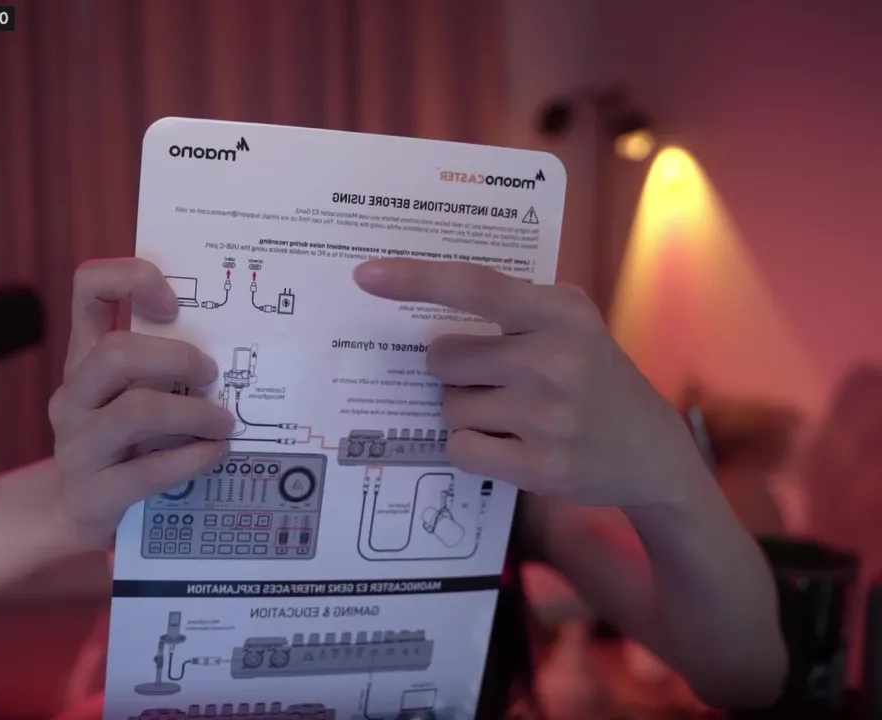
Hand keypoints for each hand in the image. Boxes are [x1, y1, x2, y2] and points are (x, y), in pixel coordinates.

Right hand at [49, 258, 234, 539]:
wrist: (79, 509)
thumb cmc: (126, 440)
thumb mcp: (134, 392)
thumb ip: (163, 366)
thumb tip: (233, 344)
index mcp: (83, 356)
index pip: (89, 287)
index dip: (132, 279)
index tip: (173, 302)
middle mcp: (72, 394)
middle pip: (116, 353)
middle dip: (177, 359)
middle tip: (212, 375)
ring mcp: (76, 445)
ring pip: (135, 412)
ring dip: (194, 415)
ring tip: (225, 423)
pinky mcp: (92, 494)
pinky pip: (148, 471)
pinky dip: (192, 459)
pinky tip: (215, 454)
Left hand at [353, 259, 707, 508]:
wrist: (654, 452)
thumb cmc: (594, 377)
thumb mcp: (571, 324)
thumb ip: (511, 310)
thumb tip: (419, 303)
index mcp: (561, 312)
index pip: (476, 287)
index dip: (416, 278)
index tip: (366, 275)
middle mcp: (556, 359)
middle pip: (443, 357)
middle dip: (454, 370)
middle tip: (496, 379)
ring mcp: (549, 415)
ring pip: (448, 406)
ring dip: (466, 411)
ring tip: (515, 415)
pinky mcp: (540, 465)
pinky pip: (460, 448)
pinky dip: (472, 447)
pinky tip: (512, 444)